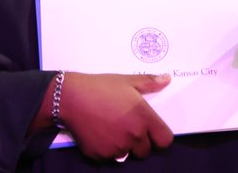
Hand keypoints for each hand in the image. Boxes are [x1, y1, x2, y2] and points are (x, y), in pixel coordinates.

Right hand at [58, 73, 173, 159]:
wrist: (70, 97)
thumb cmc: (100, 87)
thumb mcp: (127, 81)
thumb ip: (150, 82)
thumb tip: (167, 79)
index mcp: (143, 118)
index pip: (165, 140)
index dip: (160, 136)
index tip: (153, 131)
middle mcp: (133, 136)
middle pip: (146, 151)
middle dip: (140, 143)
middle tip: (128, 128)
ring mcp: (116, 148)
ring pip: (127, 154)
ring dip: (124, 146)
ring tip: (112, 129)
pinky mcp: (101, 155)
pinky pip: (109, 157)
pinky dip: (107, 149)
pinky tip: (99, 134)